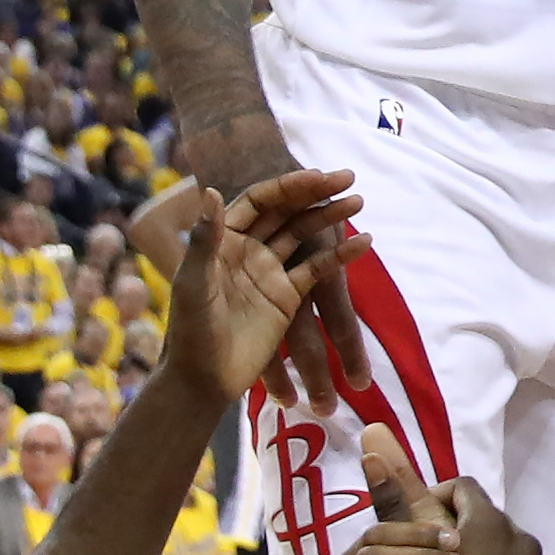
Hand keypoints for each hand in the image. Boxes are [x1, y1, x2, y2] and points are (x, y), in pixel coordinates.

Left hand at [163, 168, 362, 406]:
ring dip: (329, 218)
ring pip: (303, 236)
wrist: (203, 378)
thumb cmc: (190, 329)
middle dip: (315, 194)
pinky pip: (316, 270)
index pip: (258, 201)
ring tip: (358, 202)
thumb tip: (208, 190)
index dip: (287, 187)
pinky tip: (364, 242)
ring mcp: (269, 270)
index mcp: (223, 239)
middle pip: (285, 212)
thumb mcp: (195, 281)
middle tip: (347, 178)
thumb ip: (206, 239)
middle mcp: (247, 248)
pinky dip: (339, 256)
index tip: (316, 175)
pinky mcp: (287, 295)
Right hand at [331, 469, 543, 554]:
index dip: (434, 502)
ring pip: (496, 549)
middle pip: (479, 519)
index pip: (460, 488)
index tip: (416, 528)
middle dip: (453, 533)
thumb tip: (375, 432)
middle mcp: (520, 537)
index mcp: (491, 521)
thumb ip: (396, 495)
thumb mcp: (414, 545)